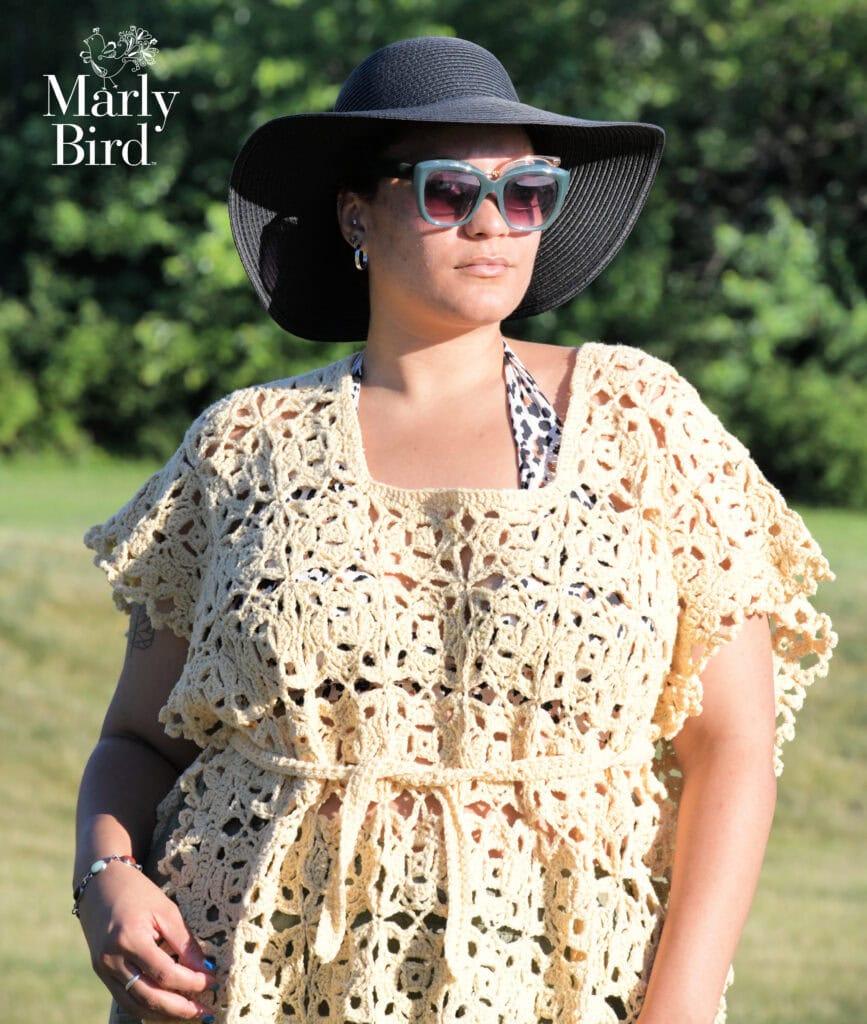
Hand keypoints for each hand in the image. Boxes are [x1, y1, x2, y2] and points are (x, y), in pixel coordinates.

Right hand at [77, 862, 217, 1020]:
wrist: (101, 884)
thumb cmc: (138, 892)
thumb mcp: (166, 910)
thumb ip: (184, 942)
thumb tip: (205, 970)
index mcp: (130, 939)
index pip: (165, 974)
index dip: (192, 982)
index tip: (213, 982)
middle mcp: (113, 960)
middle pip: (149, 997)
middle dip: (180, 1009)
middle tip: (206, 1013)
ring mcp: (104, 970)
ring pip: (136, 1005)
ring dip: (164, 1015)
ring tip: (191, 1016)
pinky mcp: (102, 974)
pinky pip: (126, 1000)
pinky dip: (148, 1008)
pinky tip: (167, 1010)